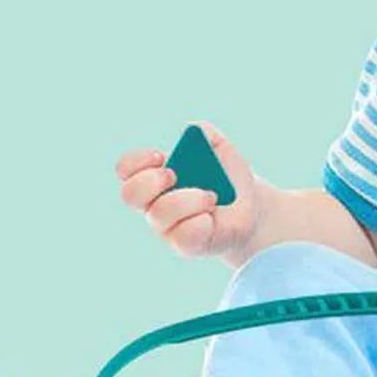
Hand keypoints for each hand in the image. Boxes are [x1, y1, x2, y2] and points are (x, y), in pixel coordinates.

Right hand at [116, 123, 259, 259]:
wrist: (250, 207)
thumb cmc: (227, 177)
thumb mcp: (220, 149)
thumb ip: (206, 134)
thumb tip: (195, 132)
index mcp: (154, 176)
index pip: (126, 169)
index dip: (137, 162)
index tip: (160, 156)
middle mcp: (153, 203)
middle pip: (130, 194)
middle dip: (152, 181)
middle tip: (176, 175)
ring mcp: (167, 227)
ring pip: (159, 214)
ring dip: (188, 199)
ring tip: (211, 196)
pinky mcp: (185, 245)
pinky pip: (183, 235)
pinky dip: (200, 221)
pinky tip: (212, 216)